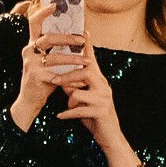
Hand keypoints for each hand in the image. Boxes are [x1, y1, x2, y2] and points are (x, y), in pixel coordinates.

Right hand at [10, 2, 86, 130]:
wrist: (29, 101)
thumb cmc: (42, 79)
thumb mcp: (47, 62)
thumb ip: (56, 50)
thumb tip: (78, 36)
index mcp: (32, 45)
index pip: (33, 23)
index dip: (43, 12)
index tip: (55, 4)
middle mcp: (29, 52)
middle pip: (48, 38)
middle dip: (68, 38)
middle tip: (83, 39)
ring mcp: (31, 64)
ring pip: (55, 57)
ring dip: (74, 58)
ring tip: (88, 60)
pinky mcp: (36, 77)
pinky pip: (56, 74)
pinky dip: (70, 76)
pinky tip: (80, 78)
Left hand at [55, 37, 130, 155]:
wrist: (109, 136)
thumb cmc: (93, 115)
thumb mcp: (82, 98)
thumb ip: (74, 86)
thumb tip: (62, 78)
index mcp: (99, 80)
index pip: (92, 59)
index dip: (88, 45)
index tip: (84, 30)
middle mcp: (103, 86)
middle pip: (85, 71)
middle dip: (68, 76)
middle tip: (55, 80)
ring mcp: (104, 99)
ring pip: (80, 91)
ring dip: (70, 99)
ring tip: (64, 105)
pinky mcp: (100, 112)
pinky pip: (79, 109)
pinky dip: (68, 113)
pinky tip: (60, 116)